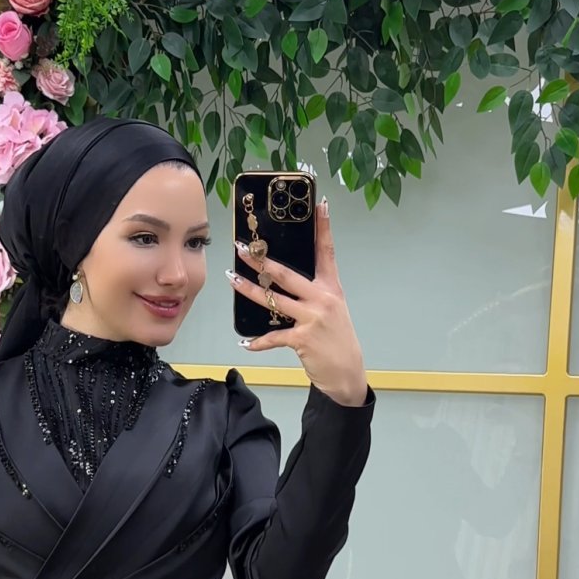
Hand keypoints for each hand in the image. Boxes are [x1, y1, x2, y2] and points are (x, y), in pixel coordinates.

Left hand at [227, 200, 368, 407]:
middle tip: (243, 248)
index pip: (327, 252)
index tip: (321, 205)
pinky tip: (245, 343)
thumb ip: (312, 294)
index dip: (324, 228)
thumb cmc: (336, 340)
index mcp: (331, 288)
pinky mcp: (302, 339)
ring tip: (231, 278)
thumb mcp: (332, 310)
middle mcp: (322, 299)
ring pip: (273, 300)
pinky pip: (273, 337)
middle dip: (261, 260)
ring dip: (249, 290)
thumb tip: (283, 281)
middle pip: (287, 274)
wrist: (347, 373)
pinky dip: (257, 342)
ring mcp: (312, 318)